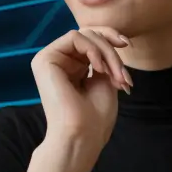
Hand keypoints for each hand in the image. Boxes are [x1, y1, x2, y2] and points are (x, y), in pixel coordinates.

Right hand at [29, 26, 131, 147]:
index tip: (127, 45)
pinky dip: (92, 50)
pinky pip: (74, 38)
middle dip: (111, 51)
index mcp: (72, 66)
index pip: (90, 39)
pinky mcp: (44, 59)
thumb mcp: (105, 79)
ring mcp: (50, 59)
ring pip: (84, 35)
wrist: (82, 135)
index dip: (110, 37)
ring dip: (107, 53)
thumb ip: (103, 57)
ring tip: (115, 76)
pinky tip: (98, 69)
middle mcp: (59, 61)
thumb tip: (112, 38)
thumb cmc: (95, 117)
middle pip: (89, 35)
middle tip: (123, 75)